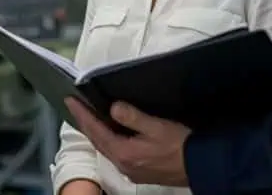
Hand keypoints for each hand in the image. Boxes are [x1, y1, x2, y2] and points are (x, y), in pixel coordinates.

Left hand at [65, 98, 190, 187]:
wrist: (201, 166)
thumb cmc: (180, 145)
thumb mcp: (156, 126)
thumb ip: (133, 117)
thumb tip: (113, 107)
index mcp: (124, 153)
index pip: (96, 130)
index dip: (82, 114)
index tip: (70, 100)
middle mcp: (123, 164)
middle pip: (97, 140)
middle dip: (85, 122)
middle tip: (75, 106)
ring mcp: (131, 169)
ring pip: (106, 147)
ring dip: (95, 131)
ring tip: (88, 116)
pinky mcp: (139, 170)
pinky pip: (115, 152)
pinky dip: (107, 139)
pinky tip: (109, 131)